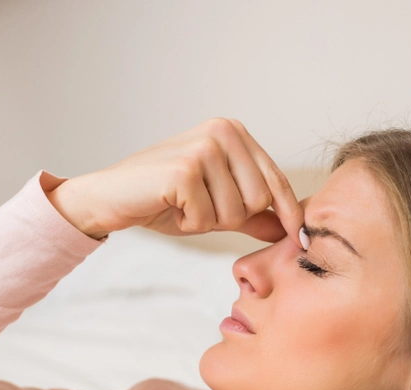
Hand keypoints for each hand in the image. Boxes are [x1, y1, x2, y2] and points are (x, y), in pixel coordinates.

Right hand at [45, 118, 303, 242]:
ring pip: (234, 212)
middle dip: (230, 218)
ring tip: (181, 206)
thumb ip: (252, 213)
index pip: (275, 180)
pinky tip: (168, 207)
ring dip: (206, 222)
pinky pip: (206, 219)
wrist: (110, 198)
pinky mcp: (185, 170)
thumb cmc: (161, 199)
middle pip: (260, 200)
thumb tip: (290, 227)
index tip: (299, 236)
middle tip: (198, 208)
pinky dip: (187, 224)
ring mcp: (203, 148)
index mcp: (233, 133)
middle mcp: (222, 132)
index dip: (287, 212)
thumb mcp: (215, 205)